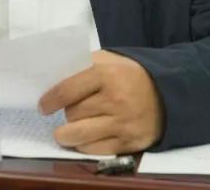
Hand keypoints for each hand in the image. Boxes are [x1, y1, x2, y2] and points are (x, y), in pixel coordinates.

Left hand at [38, 49, 164, 154]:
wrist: (166, 93)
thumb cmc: (129, 75)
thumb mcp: (109, 60)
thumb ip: (83, 65)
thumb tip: (52, 77)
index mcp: (107, 74)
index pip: (68, 90)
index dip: (50, 100)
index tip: (43, 106)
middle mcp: (114, 99)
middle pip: (72, 113)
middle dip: (66, 113)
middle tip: (70, 110)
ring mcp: (122, 123)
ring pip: (79, 134)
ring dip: (67, 133)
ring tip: (66, 131)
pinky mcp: (127, 142)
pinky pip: (94, 150)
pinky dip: (84, 145)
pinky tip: (84, 138)